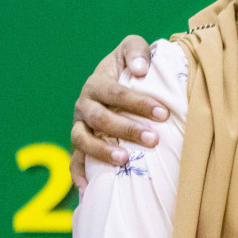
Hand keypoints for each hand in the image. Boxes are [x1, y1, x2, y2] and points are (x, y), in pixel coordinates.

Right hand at [70, 35, 167, 188]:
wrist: (115, 78)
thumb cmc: (130, 66)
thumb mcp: (132, 48)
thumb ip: (136, 52)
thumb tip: (140, 70)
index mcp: (97, 83)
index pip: (116, 93)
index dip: (138, 103)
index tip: (163, 113)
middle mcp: (84, 106)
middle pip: (100, 119)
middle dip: (127, 129)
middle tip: (154, 139)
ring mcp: (80, 127)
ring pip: (83, 141)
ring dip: (102, 152)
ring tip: (125, 160)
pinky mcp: (81, 145)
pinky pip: (74, 161)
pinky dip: (79, 174)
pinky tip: (89, 189)